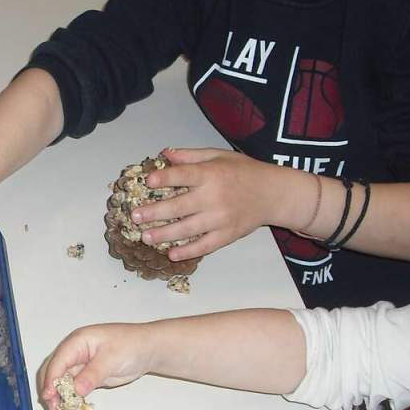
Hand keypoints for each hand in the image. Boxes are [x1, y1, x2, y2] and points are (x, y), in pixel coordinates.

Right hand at [37, 324, 152, 409]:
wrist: (149, 350)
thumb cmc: (131, 345)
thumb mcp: (111, 359)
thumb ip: (92, 374)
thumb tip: (76, 390)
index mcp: (77, 342)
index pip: (58, 361)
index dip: (51, 379)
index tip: (48, 396)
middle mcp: (75, 353)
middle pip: (55, 373)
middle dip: (52, 391)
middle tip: (54, 409)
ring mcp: (81, 366)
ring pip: (63, 384)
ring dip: (61, 399)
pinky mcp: (88, 377)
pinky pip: (74, 390)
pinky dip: (72, 401)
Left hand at [132, 148, 284, 260]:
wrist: (274, 193)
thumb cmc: (244, 172)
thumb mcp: (219, 156)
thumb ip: (191, 156)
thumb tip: (164, 154)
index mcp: (212, 174)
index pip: (184, 175)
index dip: (165, 178)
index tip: (147, 181)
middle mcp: (215, 197)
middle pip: (180, 207)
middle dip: (155, 213)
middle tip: (135, 217)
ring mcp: (221, 219)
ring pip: (188, 229)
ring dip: (165, 235)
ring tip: (146, 238)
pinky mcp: (227, 235)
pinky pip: (205, 246)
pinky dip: (188, 252)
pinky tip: (172, 254)